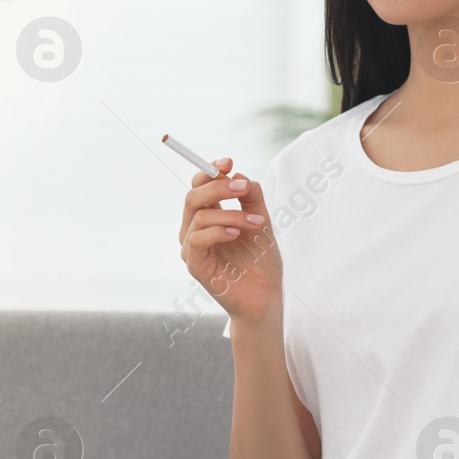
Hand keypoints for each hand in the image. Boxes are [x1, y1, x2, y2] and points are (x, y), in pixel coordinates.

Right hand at [178, 157, 282, 323]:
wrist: (266, 296)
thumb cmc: (261, 261)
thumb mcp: (260, 222)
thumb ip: (251, 199)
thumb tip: (240, 174)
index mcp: (207, 217)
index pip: (199, 187)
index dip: (210, 170)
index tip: (229, 161)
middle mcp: (195, 231)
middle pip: (193, 196)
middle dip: (218, 185)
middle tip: (243, 187)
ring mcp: (192, 249)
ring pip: (199, 216)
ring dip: (230, 213)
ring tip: (255, 223)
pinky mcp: (196, 266)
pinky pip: (197, 239)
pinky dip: (218, 231)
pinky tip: (237, 234)